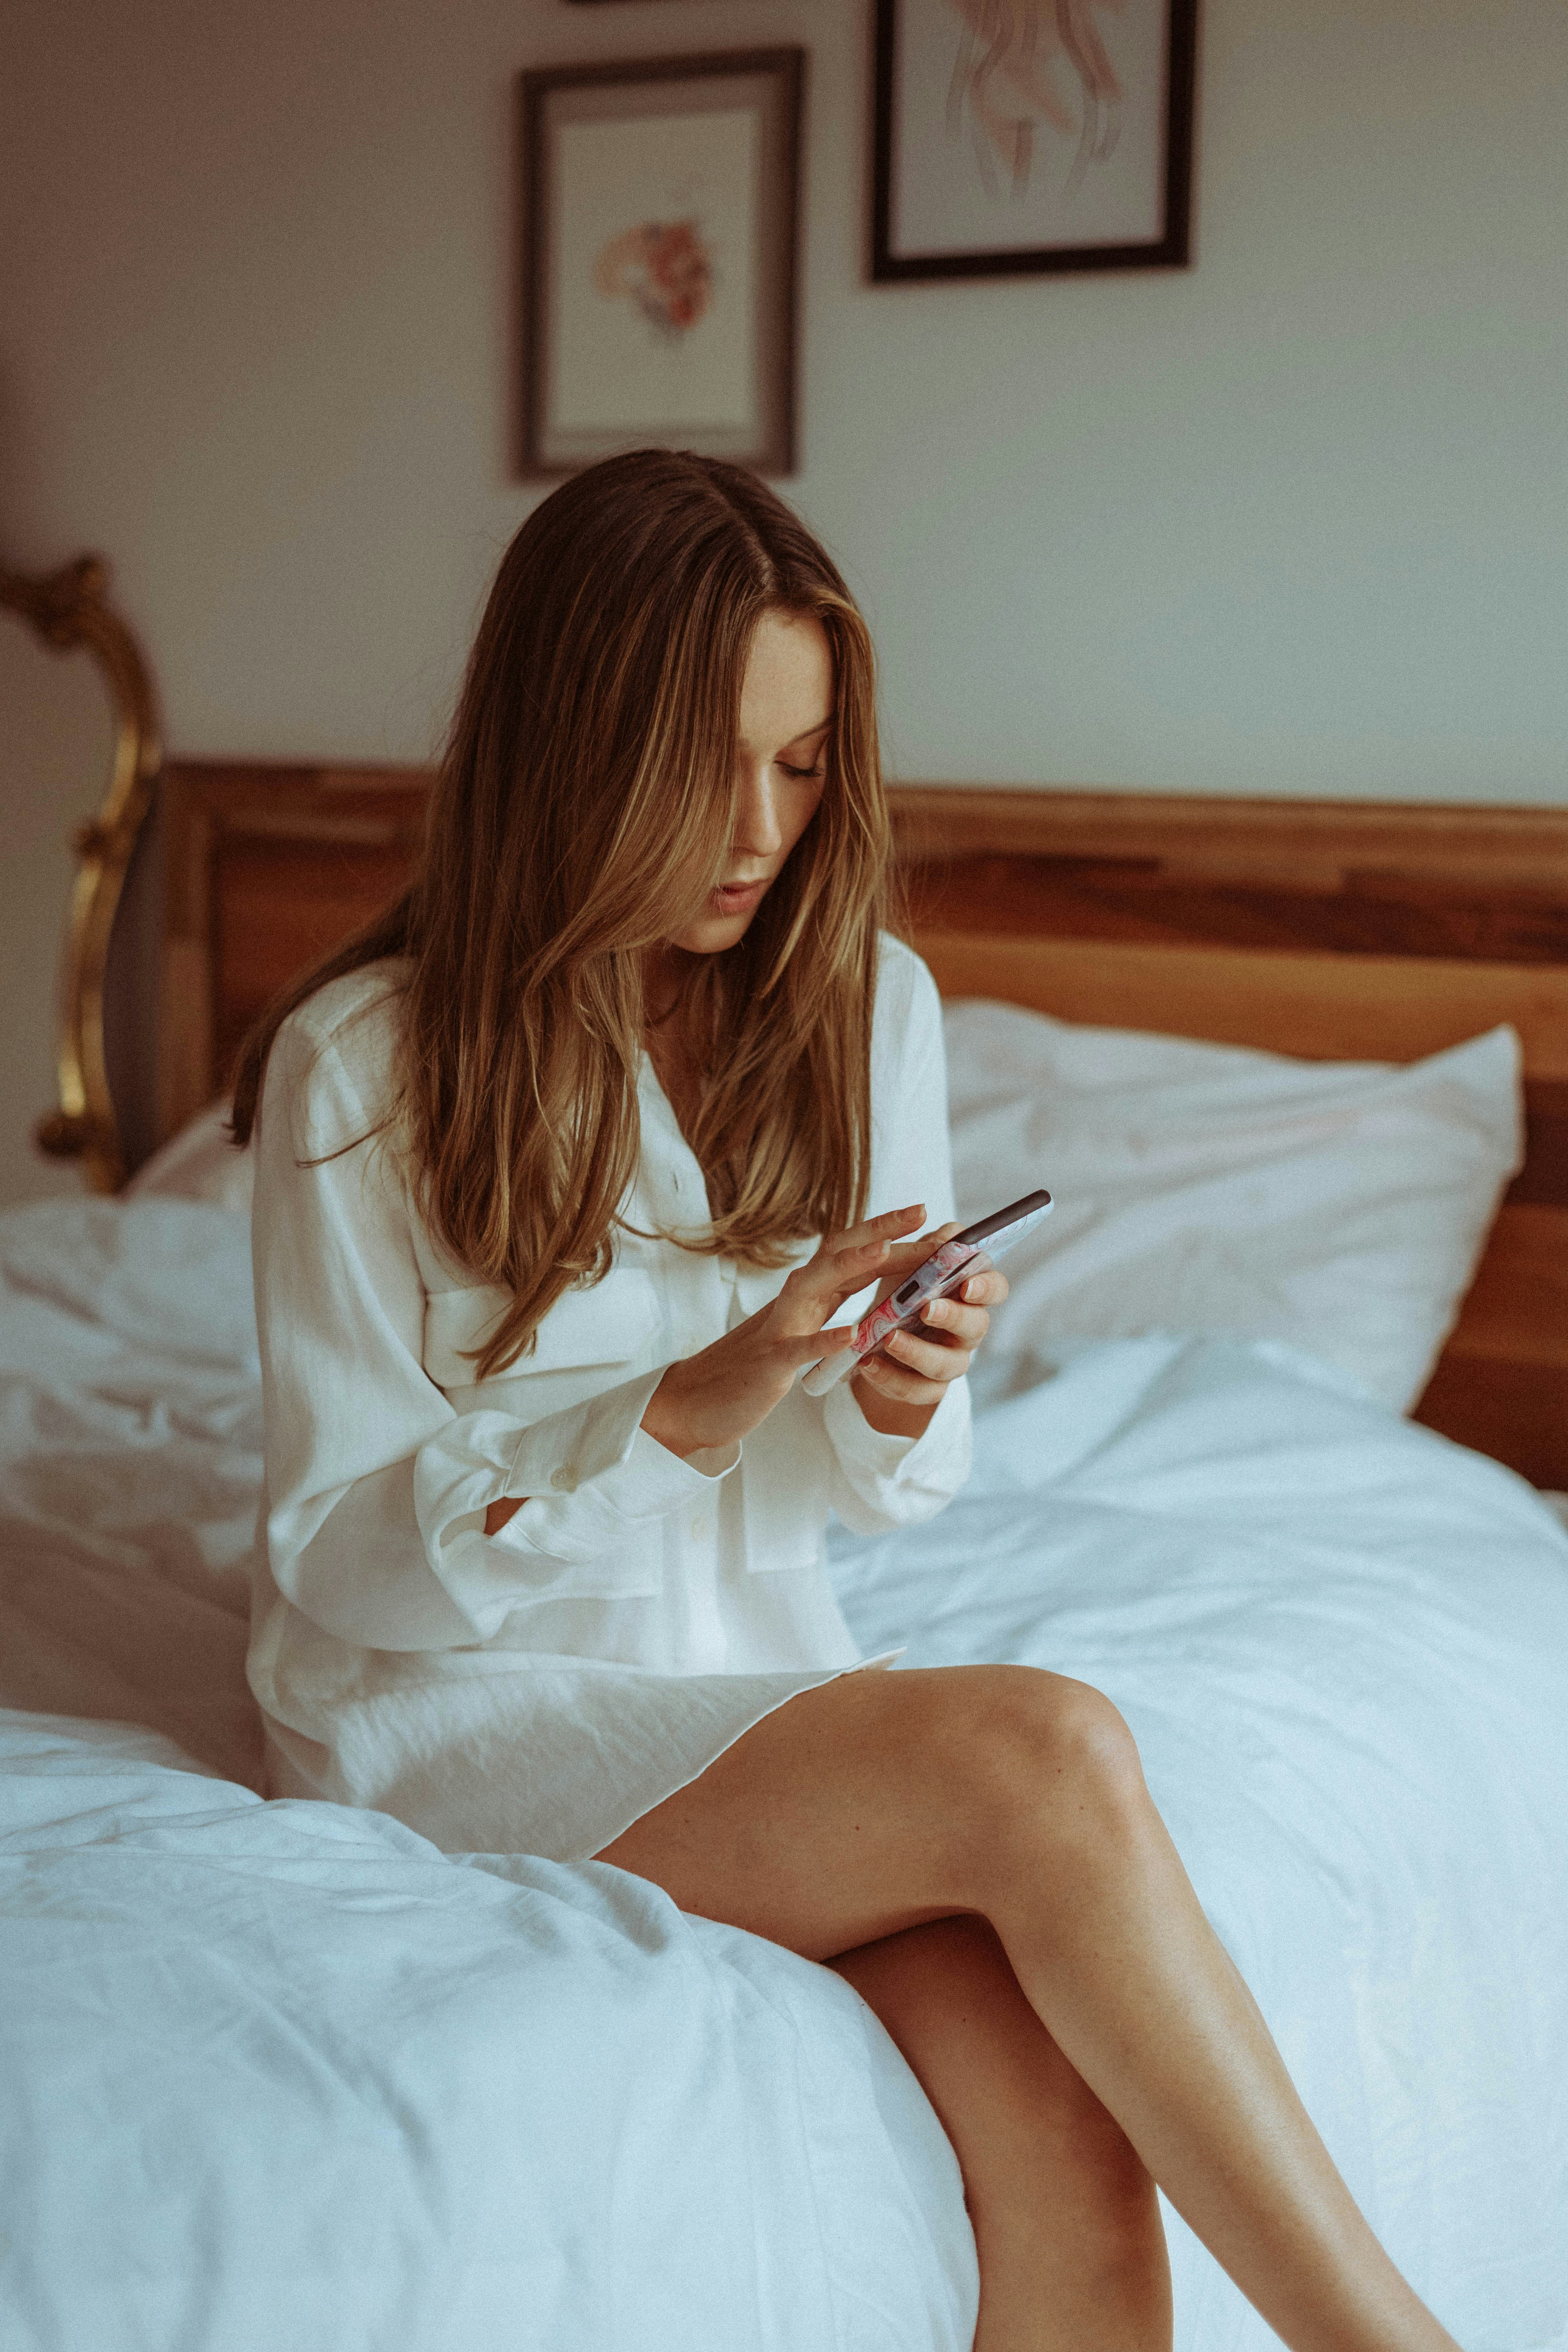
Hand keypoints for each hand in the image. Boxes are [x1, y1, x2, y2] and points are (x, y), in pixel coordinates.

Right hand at [639, 1204, 928, 1460]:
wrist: (697, 1400)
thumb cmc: (754, 1365)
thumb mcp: (797, 1327)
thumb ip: (826, 1304)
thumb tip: (865, 1282)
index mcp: (807, 1294)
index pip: (852, 1253)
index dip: (888, 1232)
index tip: (926, 1216)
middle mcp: (794, 1300)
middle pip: (839, 1254)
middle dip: (881, 1232)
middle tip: (921, 1211)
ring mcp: (779, 1328)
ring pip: (815, 1286)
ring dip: (850, 1265)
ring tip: (887, 1250)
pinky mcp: (768, 1363)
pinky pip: (798, 1349)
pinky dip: (824, 1340)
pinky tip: (852, 1335)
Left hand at [849, 1222, 1008, 1438]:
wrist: (877, 1337)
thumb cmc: (903, 1291)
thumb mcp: (912, 1263)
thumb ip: (933, 1247)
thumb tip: (951, 1235)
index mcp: (970, 1294)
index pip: (995, 1288)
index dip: (986, 1287)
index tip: (967, 1284)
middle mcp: (967, 1329)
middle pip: (976, 1326)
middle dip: (952, 1316)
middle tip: (927, 1309)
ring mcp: (950, 1361)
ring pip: (945, 1364)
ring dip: (917, 1351)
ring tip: (888, 1338)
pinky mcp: (926, 1388)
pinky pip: (915, 1390)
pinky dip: (890, 1377)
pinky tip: (868, 1364)